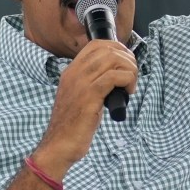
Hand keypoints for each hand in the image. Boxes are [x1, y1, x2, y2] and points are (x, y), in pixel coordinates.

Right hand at [33, 36, 137, 175]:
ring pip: (113, 59)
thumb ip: (91, 84)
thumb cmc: (72, 126)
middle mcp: (74, 73)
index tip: (125, 64)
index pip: (96, 44)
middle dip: (128, 59)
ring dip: (130, 70)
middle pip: (108, 49)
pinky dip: (127, 81)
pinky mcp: (89, 96)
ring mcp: (81, 83)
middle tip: (131, 76)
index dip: (117, 48)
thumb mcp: (79, 98)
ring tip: (130, 86)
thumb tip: (115, 76)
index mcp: (71, 71)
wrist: (58, 145)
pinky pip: (115, 77)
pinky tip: (127, 93)